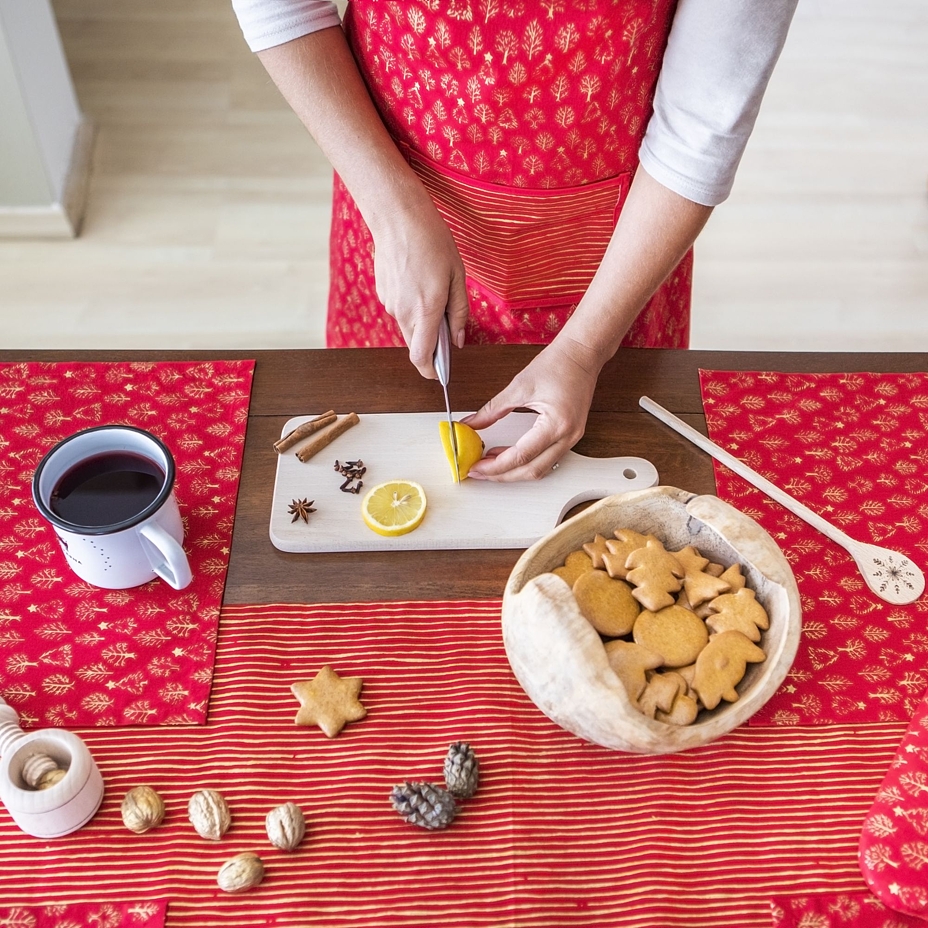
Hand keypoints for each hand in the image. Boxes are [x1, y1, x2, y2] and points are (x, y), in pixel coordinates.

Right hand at [371, 197, 469, 378]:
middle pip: (415, 345)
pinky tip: (418, 281)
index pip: (422, 357)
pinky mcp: (382, 293)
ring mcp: (389, 303)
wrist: (397, 216)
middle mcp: (403, 312)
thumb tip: (458, 340)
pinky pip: (400, 310)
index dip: (431, 370)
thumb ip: (458, 312)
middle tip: (447, 326)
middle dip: (431, 345)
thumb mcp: (456, 275)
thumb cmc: (431, 240)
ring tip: (433, 291)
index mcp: (425, 309)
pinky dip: (411, 306)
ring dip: (422, 322)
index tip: (441, 373)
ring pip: (408, 327)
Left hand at [461, 337, 601, 481]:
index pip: (521, 456)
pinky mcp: (570, 436)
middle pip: (532, 471)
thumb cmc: (558, 364)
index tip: (476, 467)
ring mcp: (572, 438)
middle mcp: (568, 436)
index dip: (495, 466)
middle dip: (502, 475)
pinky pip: (547, 459)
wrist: (582, 354)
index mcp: (556, 424)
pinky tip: (508, 455)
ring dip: (514, 471)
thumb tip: (471, 424)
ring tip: (489, 464)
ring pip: (541, 469)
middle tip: (479, 471)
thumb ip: (492, 410)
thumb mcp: (519, 387)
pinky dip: (526, 462)